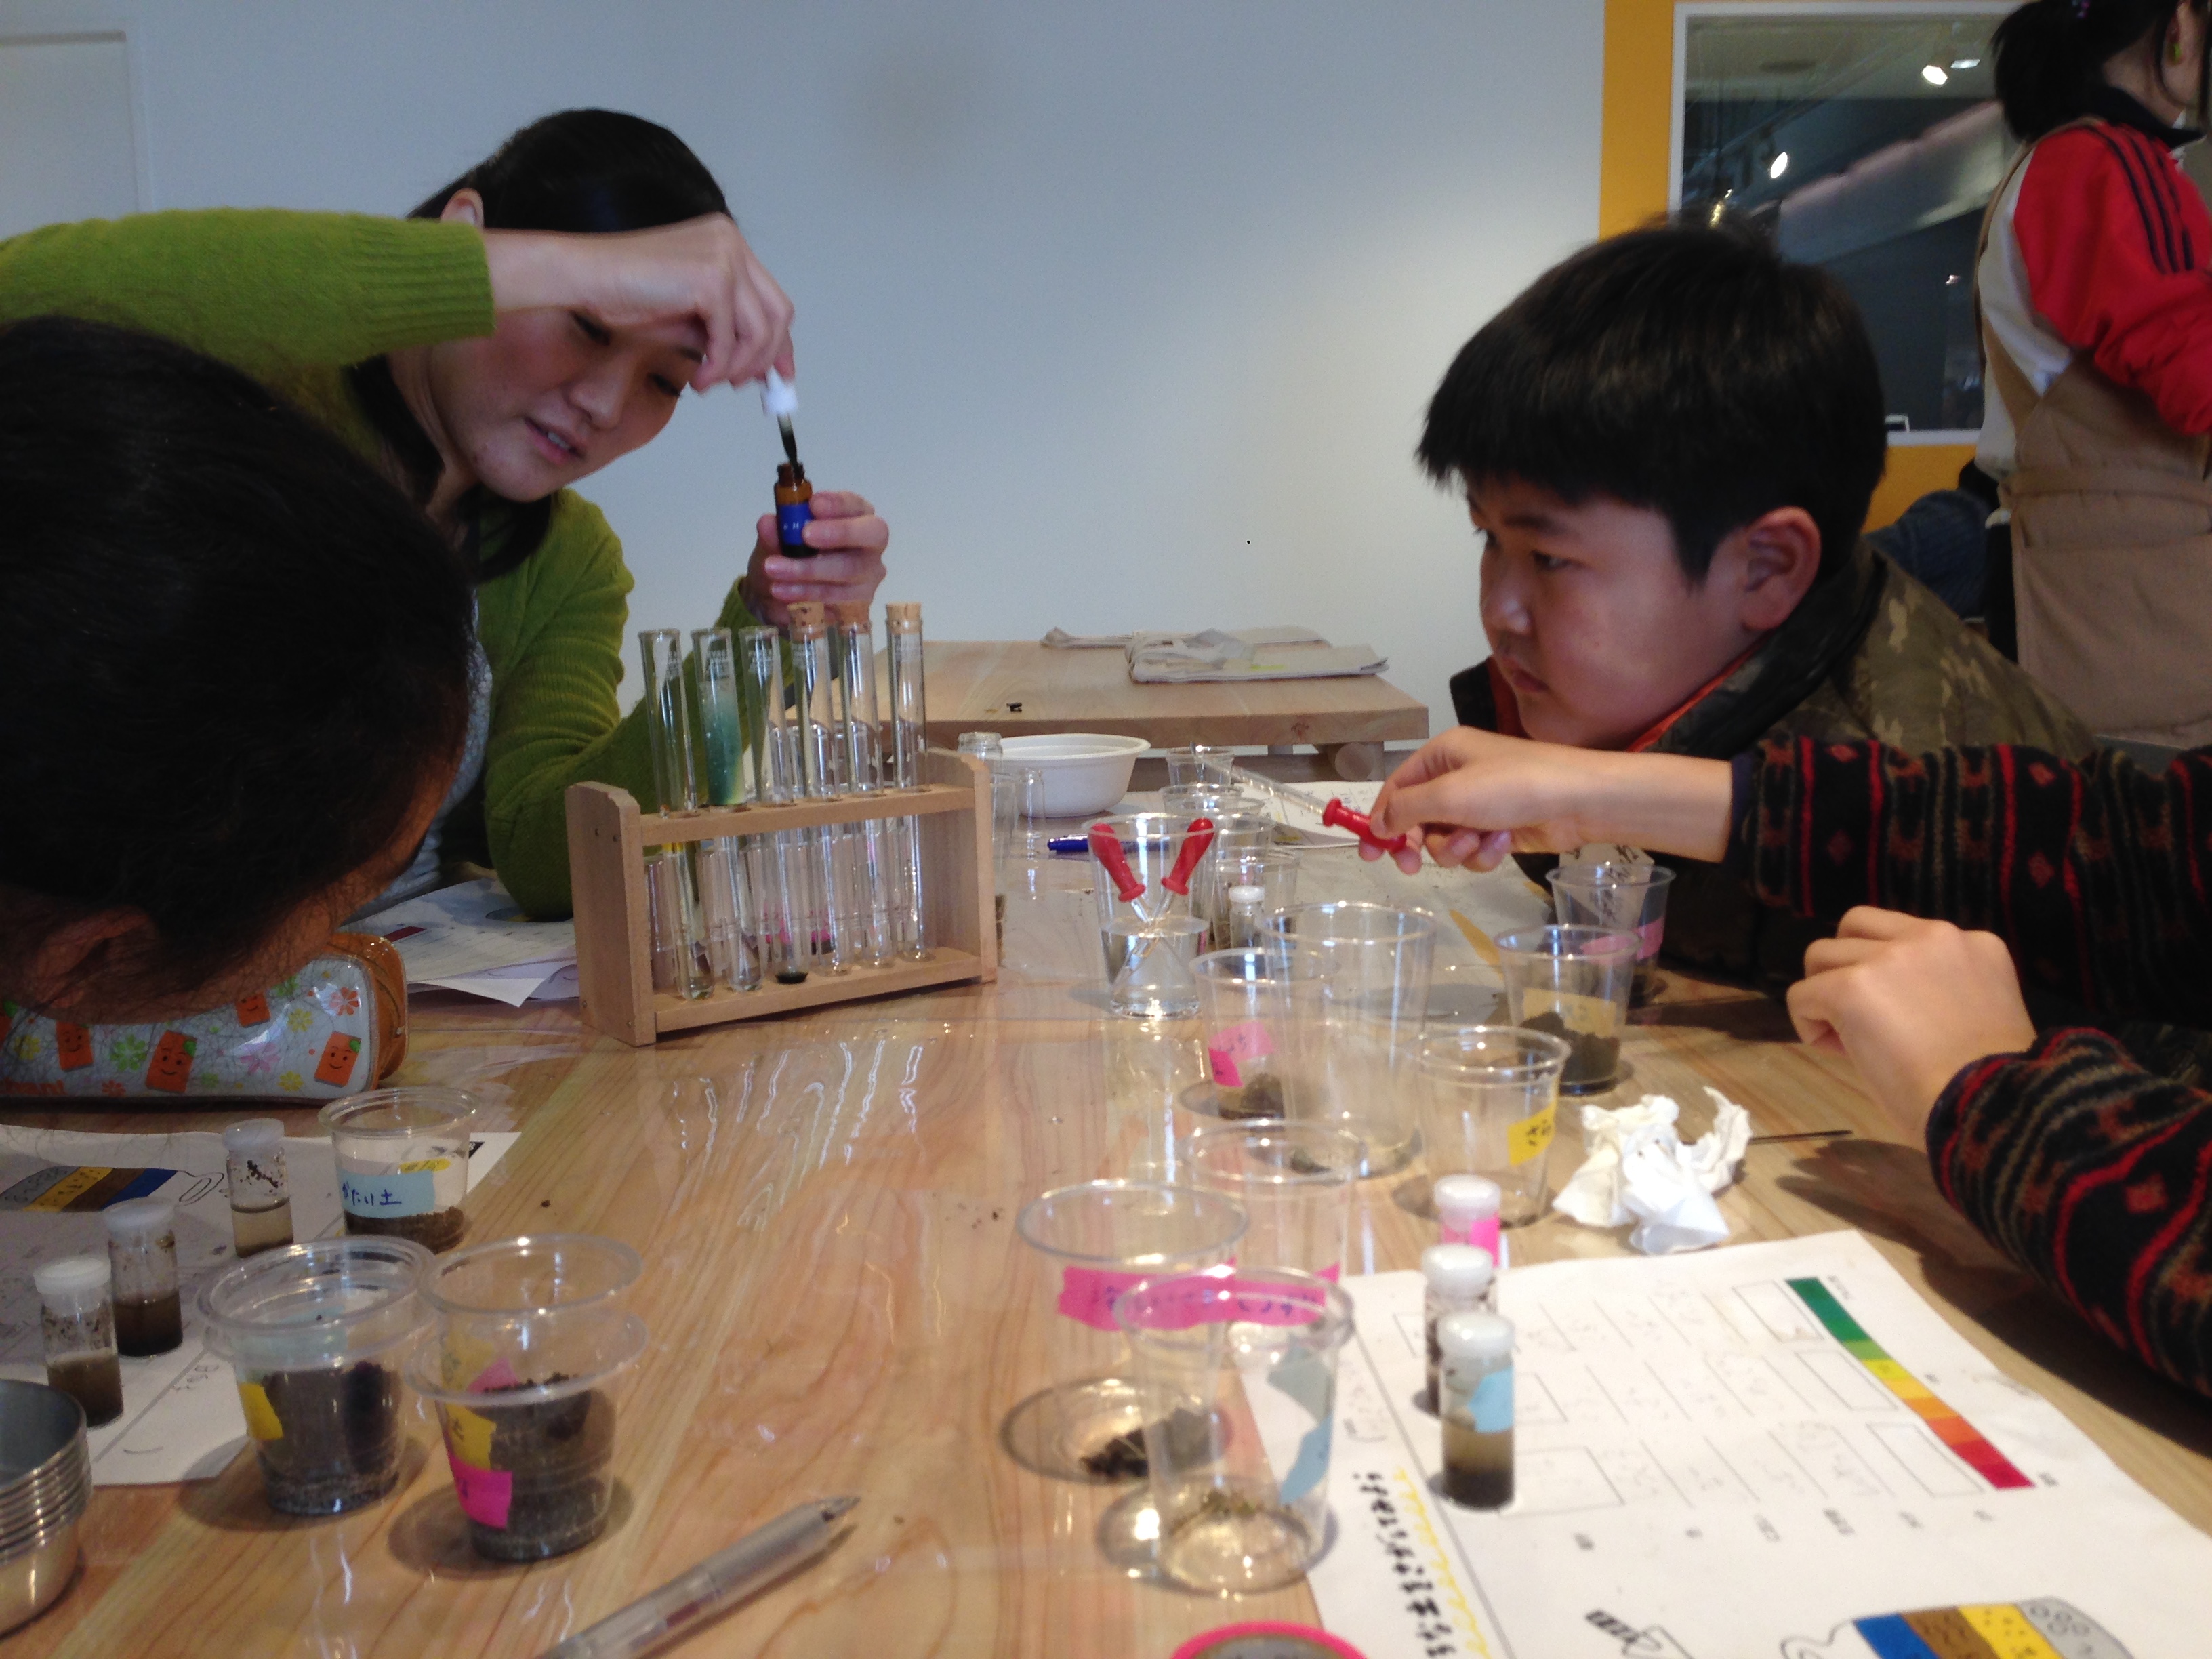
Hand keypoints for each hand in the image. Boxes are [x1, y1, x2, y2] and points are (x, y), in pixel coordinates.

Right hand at [484, 213, 794, 389]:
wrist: (584, 279)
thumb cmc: (624, 295)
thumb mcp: (688, 318)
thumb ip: (724, 333)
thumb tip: (758, 367)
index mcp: (726, 242)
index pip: (771, 298)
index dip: (779, 341)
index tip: (779, 374)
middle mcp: (731, 241)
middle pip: (778, 312)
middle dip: (768, 357)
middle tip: (750, 385)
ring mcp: (724, 256)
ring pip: (760, 329)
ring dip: (740, 367)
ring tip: (713, 383)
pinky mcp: (712, 277)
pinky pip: (731, 337)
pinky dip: (720, 366)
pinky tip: (701, 380)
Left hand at [740, 489, 889, 627]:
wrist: (778, 597)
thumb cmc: (786, 557)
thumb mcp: (773, 542)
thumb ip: (774, 532)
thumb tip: (768, 523)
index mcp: (855, 516)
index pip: (857, 504)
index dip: (839, 503)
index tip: (814, 504)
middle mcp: (870, 544)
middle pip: (873, 534)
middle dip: (839, 532)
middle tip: (806, 534)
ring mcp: (869, 575)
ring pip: (849, 569)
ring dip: (808, 568)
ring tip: (774, 568)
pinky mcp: (860, 602)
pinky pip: (837, 597)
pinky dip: (806, 593)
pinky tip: (782, 590)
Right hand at [1364, 728, 1733, 874]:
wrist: (1577, 801)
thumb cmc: (1511, 786)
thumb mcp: (1449, 795)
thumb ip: (1404, 810)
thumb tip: (1375, 825)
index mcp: (1442, 755)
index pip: (1396, 788)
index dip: (1379, 820)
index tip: (1369, 852)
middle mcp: (1457, 777)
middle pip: (1417, 819)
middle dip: (1420, 842)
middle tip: (1412, 866)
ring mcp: (1480, 805)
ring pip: (1444, 840)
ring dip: (1458, 848)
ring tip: (1480, 841)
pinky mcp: (1499, 829)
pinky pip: (1473, 850)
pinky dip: (1484, 852)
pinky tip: (1503, 843)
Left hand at [1786, 908, 2037, 1139]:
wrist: (1987, 1107)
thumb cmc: (1990, 1083)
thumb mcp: (1978, 1014)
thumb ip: (1937, 990)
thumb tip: (1881, 1001)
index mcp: (1973, 944)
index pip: (1905, 935)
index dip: (1887, 973)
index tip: (1896, 1018)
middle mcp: (1934, 937)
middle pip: (1856, 926)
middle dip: (1844, 963)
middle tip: (1852, 1010)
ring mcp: (1891, 957)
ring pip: (1822, 954)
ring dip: (1822, 991)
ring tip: (1842, 1034)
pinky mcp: (1852, 986)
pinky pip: (1802, 993)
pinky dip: (1806, 1021)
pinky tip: (1831, 1049)